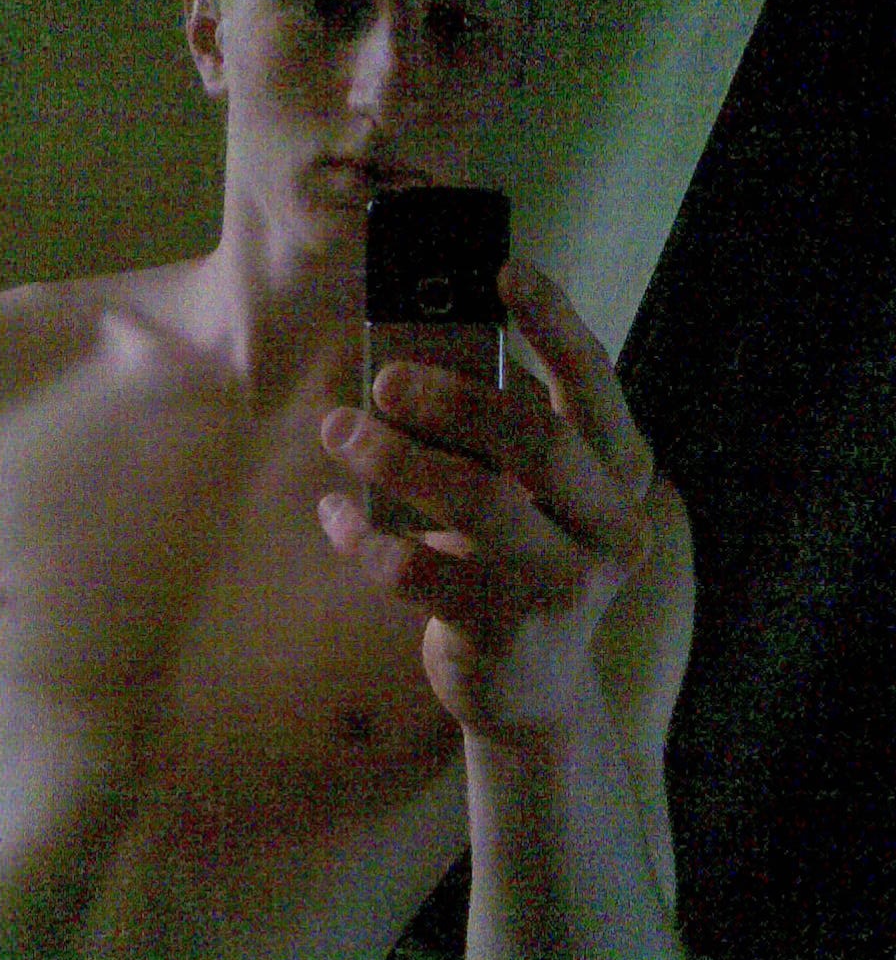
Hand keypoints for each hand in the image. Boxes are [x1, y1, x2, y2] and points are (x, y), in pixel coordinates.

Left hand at [317, 260, 656, 740]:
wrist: (530, 688)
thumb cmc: (518, 561)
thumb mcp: (529, 495)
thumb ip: (498, 434)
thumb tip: (416, 358)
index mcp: (621, 475)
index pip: (595, 384)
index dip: (554, 322)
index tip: (502, 270)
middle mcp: (609, 528)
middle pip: (533, 439)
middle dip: (451, 398)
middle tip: (385, 377)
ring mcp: (564, 586)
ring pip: (478, 502)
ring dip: (396, 456)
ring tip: (341, 432)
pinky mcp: (506, 634)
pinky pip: (422, 572)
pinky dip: (368, 536)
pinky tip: (338, 515)